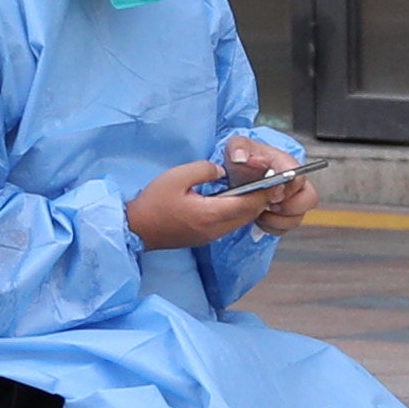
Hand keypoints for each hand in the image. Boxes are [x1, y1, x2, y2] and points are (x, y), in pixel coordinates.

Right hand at [127, 147, 302, 247]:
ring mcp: (210, 236)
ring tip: (255, 188)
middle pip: (247, 215)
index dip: (263, 192)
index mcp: (210, 214)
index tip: (273, 179)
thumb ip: (204, 170)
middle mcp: (215, 229)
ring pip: (240, 222)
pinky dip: (237, 212)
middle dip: (261, 200)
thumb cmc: (154, 202)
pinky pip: (229, 225)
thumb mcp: (177, 177)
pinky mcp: (204, 238)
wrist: (135, 228)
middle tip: (269, 181)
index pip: (247, 204)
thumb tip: (221, 172)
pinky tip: (234, 200)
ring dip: (250, 207)